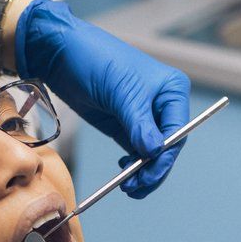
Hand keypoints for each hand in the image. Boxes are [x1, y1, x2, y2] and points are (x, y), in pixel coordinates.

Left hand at [16, 0, 191, 198]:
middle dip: (153, 169)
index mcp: (172, 90)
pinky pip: (136, 153)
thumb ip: (139, 123)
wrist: (62, 54)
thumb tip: (154, 151)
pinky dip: (133, 166)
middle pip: (167, 147)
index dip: (165, 156)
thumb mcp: (120, 91)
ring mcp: (144, 118)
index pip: (177, 131)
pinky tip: (123, 173)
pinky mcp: (126, 127)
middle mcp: (162, 105)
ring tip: (128, 186)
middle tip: (134, 187)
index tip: (148, 172)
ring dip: (143, 172)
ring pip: (152, 154)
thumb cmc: (95, 60)